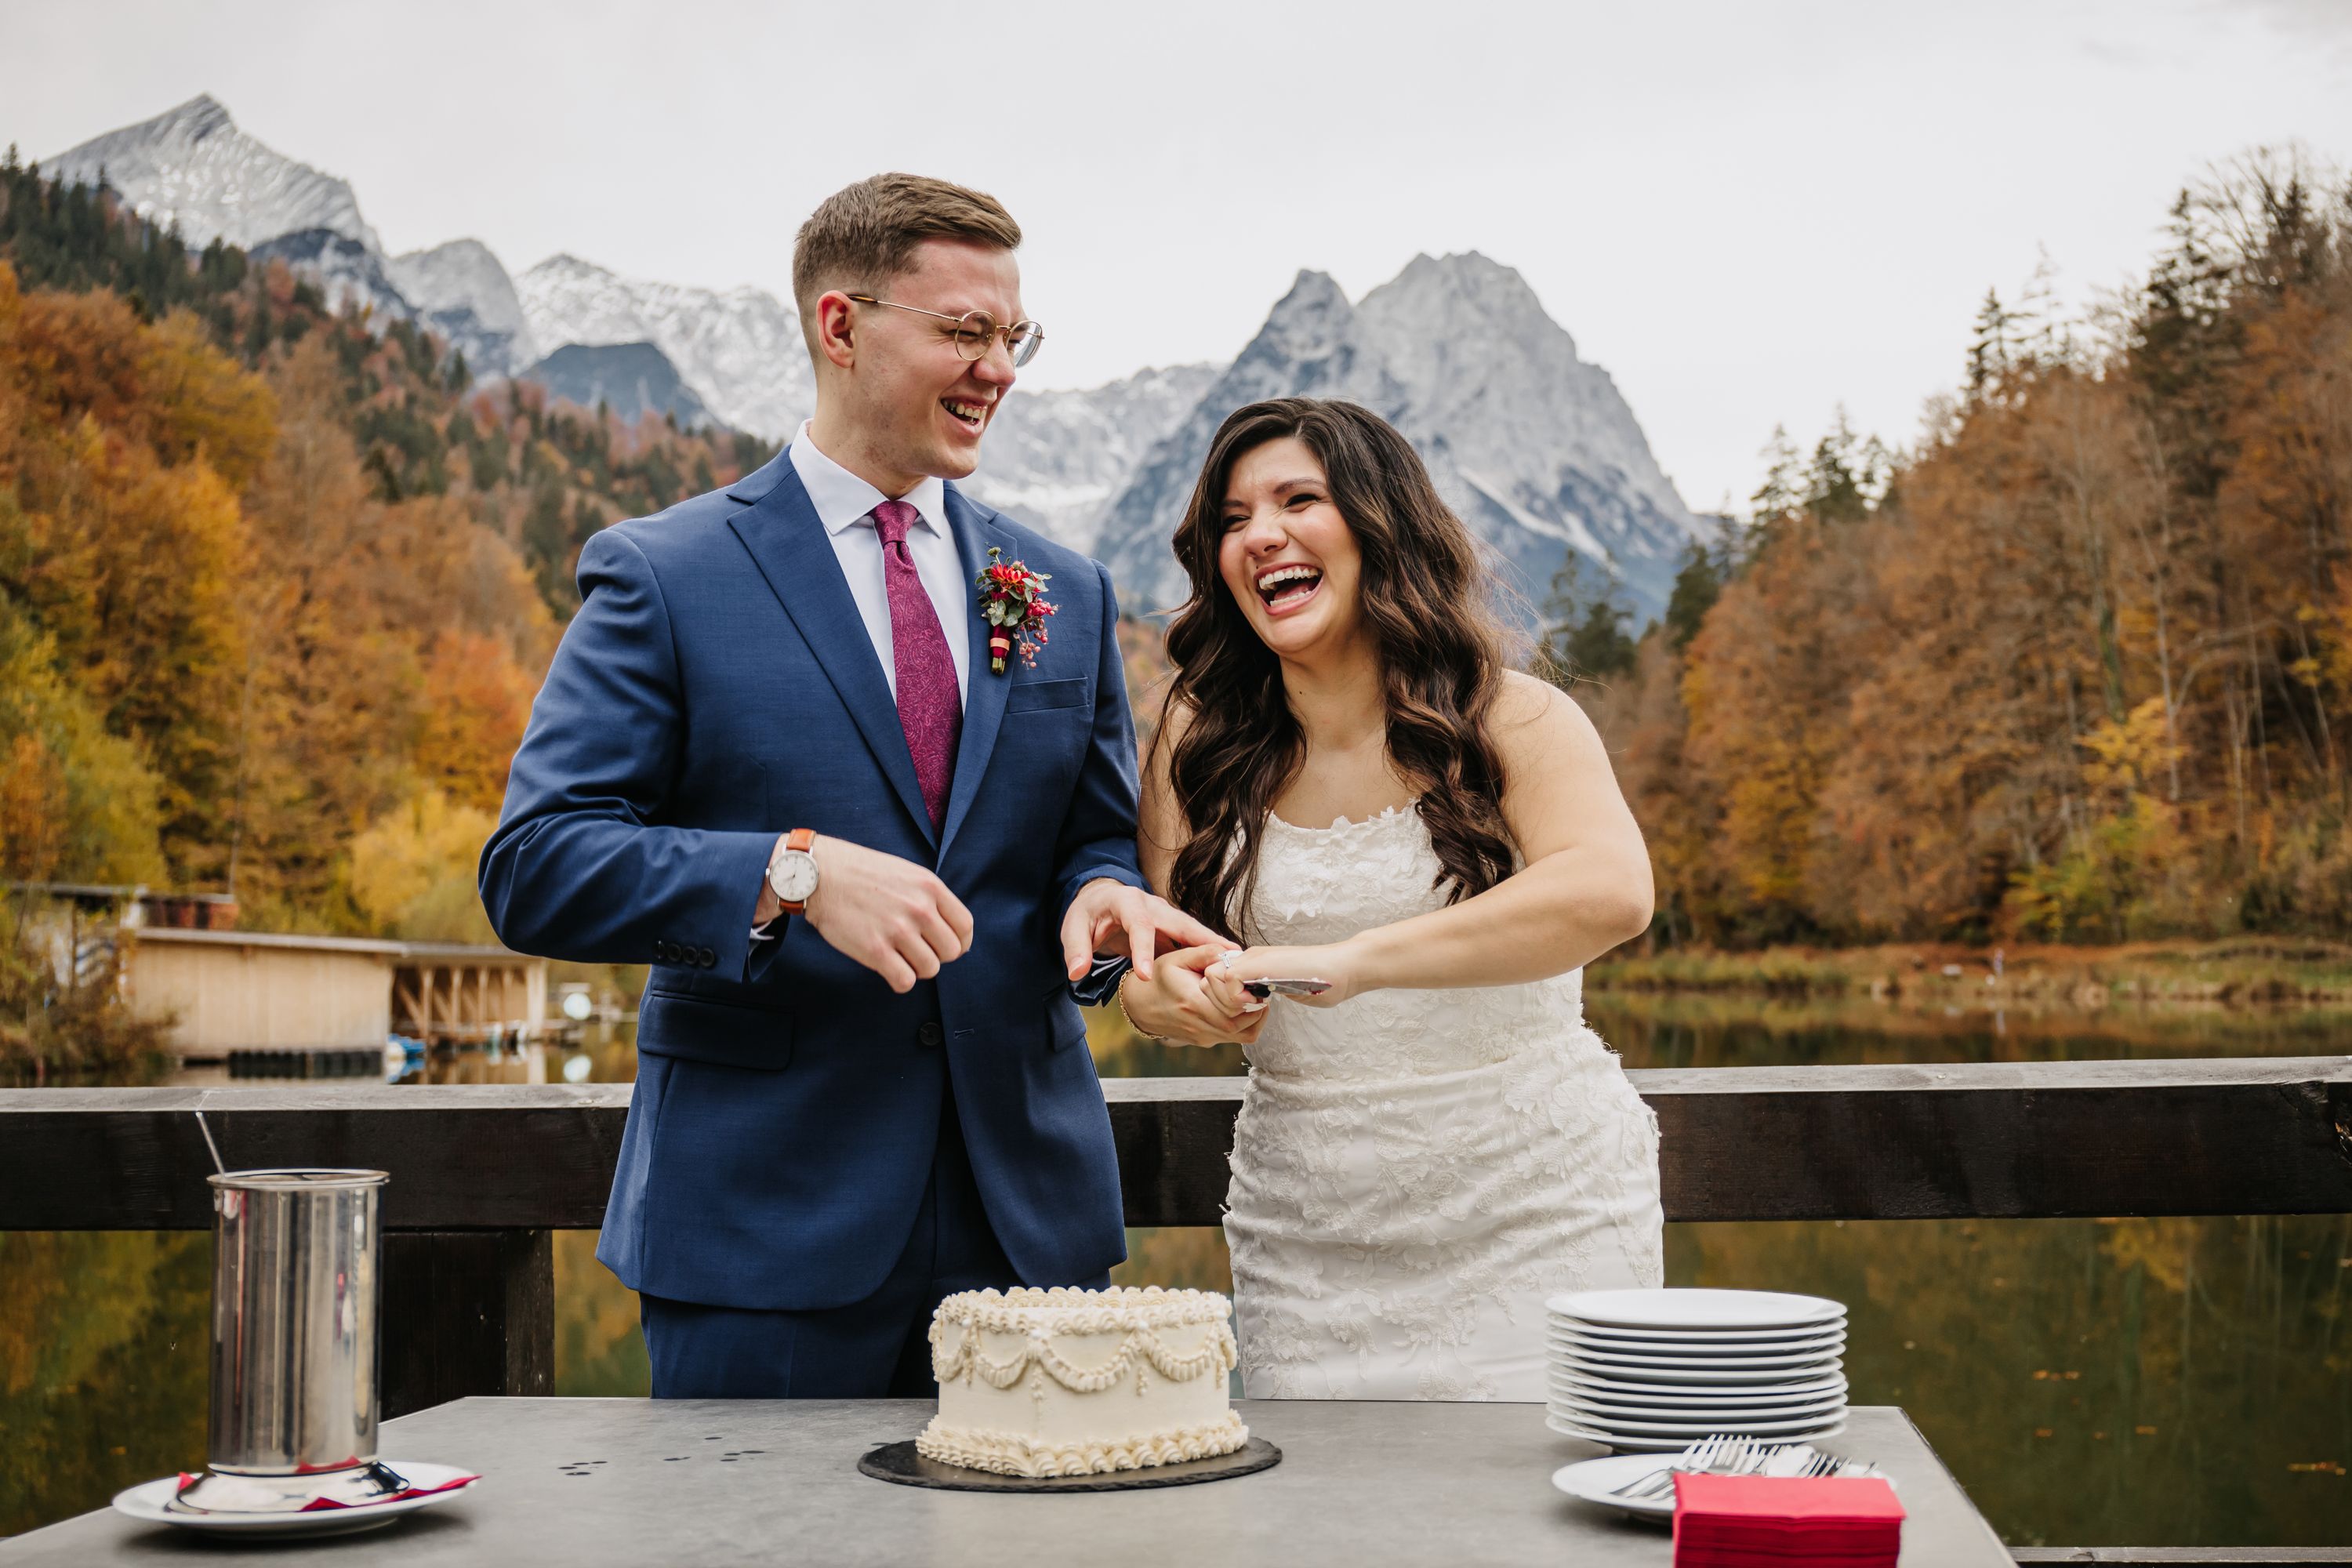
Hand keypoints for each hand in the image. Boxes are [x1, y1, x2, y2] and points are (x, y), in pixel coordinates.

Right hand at [795, 834, 974, 993]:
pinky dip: (901, 981)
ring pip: (930, 969)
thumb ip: (931, 898)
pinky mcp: (876, 951)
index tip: (945, 946)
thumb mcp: (907, 873)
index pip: (965, 927)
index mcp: (930, 887)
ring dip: (917, 968)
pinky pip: (905, 981)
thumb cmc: (862, 874)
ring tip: (900, 956)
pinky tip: (890, 969)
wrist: (820, 875)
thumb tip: (951, 933)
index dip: (959, 942)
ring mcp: (898, 930)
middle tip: (917, 950)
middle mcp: (919, 908)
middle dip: (937, 955)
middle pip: (951, 952)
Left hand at [1059, 878, 1225, 983]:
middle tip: (1226, 957)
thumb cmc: (1088, 914)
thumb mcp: (1072, 927)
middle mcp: (1153, 905)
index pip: (1138, 925)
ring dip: (1215, 946)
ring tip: (1238, 964)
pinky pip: (1192, 941)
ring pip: (1193, 931)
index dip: (1143, 950)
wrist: (1100, 900)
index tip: (1147, 975)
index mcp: (1127, 902)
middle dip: (1203, 939)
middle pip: (1181, 922)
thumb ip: (1076, 948)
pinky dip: (1210, 952)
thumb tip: (1077, 972)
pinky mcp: (1173, 929)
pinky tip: (1227, 968)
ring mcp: (1166, 916)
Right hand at [1119, 944, 1265, 1047]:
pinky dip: (1244, 1025)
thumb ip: (1206, 952)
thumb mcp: (1178, 958)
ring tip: (1255, 999)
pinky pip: (1232, 1039)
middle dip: (1257, 1009)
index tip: (1254, 984)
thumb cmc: (1159, 979)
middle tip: (1261, 991)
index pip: (1232, 1009)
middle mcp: (1197, 1024)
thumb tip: (1232, 952)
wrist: (1140, 1004)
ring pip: (1241, 1036)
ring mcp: (1201, 1036)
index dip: (1250, 998)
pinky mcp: (1204, 1041)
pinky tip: (1243, 1008)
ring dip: (1254, 1019)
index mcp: (1192, 1001)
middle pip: (1240, 1026)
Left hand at [1200, 942, 1364, 1013]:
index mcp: (1253, 963)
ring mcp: (1252, 958)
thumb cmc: (1324, 981)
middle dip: (1220, 1004)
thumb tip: (1258, 1002)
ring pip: (1211, 979)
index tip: (1248, 1011)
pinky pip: (1227, 982)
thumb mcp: (1286, 986)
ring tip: (1256, 1006)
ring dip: (1228, 1002)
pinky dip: (1238, 999)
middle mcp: (1248, 957)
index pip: (1217, 979)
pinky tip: (1262, 1003)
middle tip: (1248, 1011)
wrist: (1345, 967)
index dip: (1224, 1000)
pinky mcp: (1259, 963)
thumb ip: (1268, 989)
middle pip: (1207, 979)